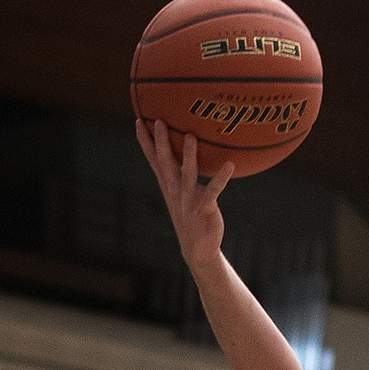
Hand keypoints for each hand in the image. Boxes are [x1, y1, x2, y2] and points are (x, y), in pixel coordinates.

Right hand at [136, 119, 232, 275]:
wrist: (198, 250)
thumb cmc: (191, 216)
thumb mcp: (181, 194)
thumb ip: (180, 173)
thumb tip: (186, 151)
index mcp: (168, 185)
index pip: (153, 160)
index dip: (145, 141)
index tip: (138, 120)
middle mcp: (175, 190)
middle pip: (165, 162)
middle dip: (161, 142)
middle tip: (158, 121)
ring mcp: (188, 199)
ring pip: (187, 173)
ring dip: (189, 155)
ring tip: (191, 136)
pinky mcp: (204, 208)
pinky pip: (213, 190)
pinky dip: (221, 178)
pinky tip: (230, 165)